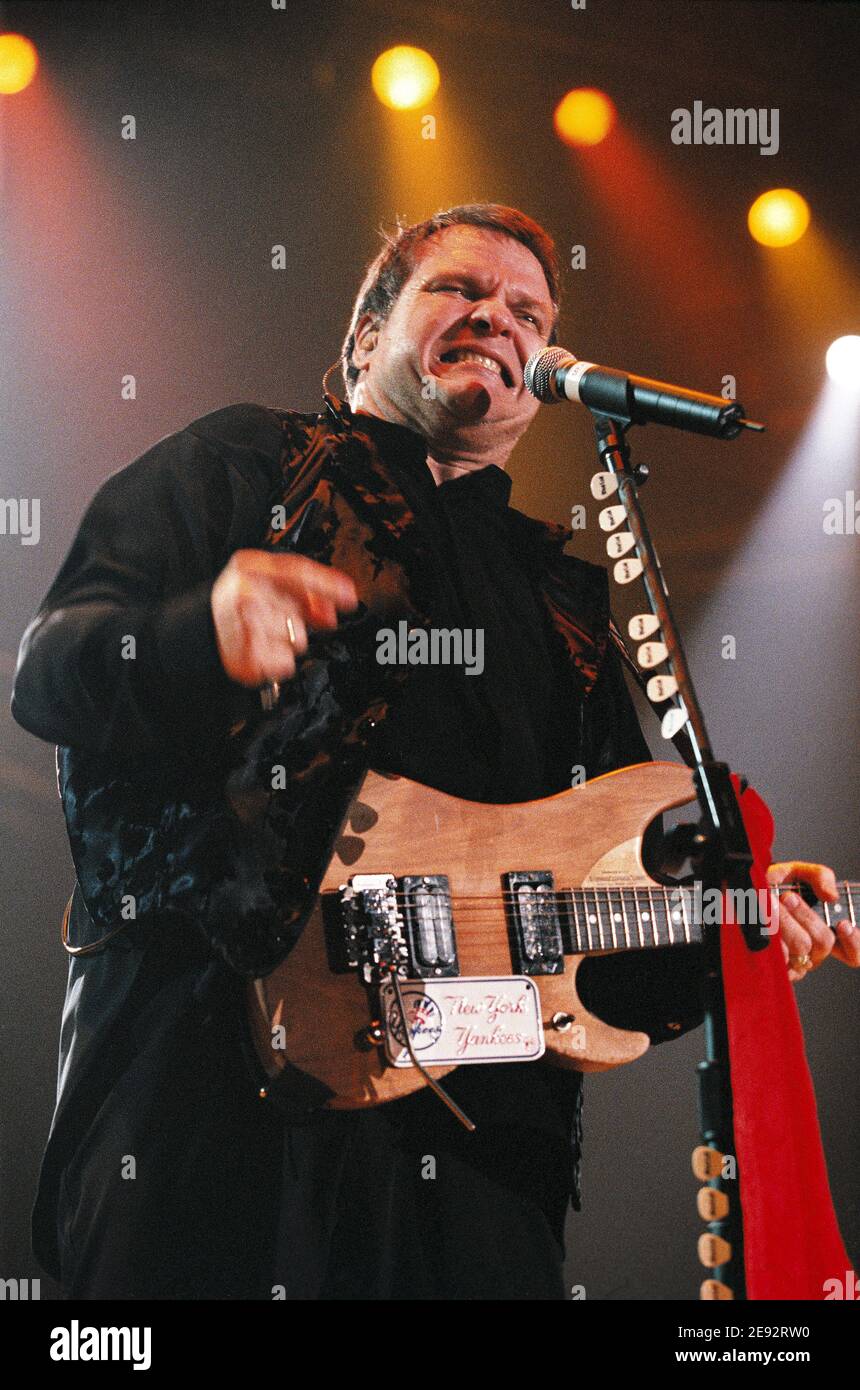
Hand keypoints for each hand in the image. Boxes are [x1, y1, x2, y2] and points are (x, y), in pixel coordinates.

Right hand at [211, 549, 357, 687]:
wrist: (204, 629)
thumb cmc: (240, 604)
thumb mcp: (268, 586)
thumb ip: (303, 593)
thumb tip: (333, 610)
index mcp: (249, 566)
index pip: (297, 571)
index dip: (328, 583)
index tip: (349, 596)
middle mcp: (244, 592)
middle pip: (298, 611)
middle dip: (299, 620)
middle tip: (283, 618)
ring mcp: (242, 623)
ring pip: (296, 638)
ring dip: (288, 640)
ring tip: (266, 633)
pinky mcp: (244, 654)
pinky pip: (285, 661)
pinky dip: (279, 660)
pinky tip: (263, 648)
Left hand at [766, 861, 858, 981]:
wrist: (740, 892)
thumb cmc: (774, 886)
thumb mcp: (798, 873)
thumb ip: (820, 876)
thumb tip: (832, 896)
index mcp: (825, 932)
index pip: (853, 953)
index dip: (854, 942)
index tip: (844, 924)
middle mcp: (814, 951)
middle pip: (824, 942)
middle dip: (807, 916)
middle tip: (788, 897)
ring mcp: (795, 961)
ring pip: (801, 947)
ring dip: (786, 922)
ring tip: (770, 903)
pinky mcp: (774, 967)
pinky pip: (779, 958)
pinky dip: (772, 937)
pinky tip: (763, 924)